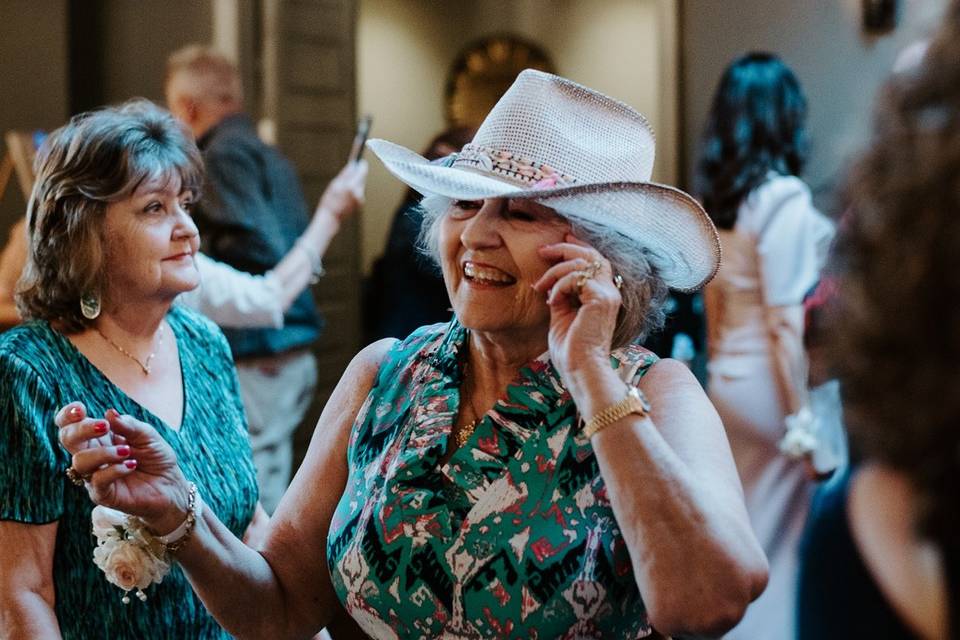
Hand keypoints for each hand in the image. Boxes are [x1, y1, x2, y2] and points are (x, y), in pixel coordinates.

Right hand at [56, 403, 189, 533]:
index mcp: (99, 437)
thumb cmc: (156, 457)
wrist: (171, 485)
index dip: (67, 415)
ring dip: (103, 452)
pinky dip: (114, 470)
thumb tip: (109, 413)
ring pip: (80, 461)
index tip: (80, 408)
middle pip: (68, 439)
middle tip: (104, 426)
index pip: (70, 425)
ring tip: (127, 451)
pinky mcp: (102, 494)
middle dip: (81, 429)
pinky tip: (131, 465)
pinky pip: (97, 480)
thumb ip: (128, 425)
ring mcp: (94, 475)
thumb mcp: (148, 435)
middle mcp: (92, 455)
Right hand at [315, 159, 367, 225]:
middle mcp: (358, 193)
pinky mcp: (360, 204)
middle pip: (362, 178)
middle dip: (357, 174)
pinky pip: (359, 193)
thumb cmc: (329, 201)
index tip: (361, 161)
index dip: (362, 165)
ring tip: (344, 187)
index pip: (362, 172)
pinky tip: (346, 195)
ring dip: (355, 183)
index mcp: (351, 186)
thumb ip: (345, 175)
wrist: (331, 218)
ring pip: (360, 185)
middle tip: (352, 171)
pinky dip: (354, 191)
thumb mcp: (334, 185)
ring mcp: (360, 199)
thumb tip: (352, 165)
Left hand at [534, 234, 621, 386]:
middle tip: (543, 251)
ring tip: (540, 288)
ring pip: (581, 263)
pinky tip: (551, 302)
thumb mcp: (562, 315)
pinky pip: (575, 278)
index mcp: (604, 295)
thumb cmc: (571, 349)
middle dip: (565, 248)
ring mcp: (608, 295)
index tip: (562, 240)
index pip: (596, 261)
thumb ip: (561, 296)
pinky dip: (559, 286)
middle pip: (591, 255)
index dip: (579, 246)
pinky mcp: (599, 299)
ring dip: (555, 272)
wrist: (580, 369)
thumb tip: (551, 283)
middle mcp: (610, 292)